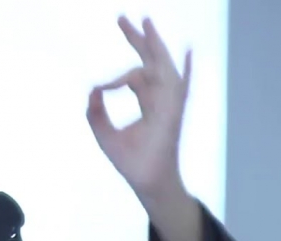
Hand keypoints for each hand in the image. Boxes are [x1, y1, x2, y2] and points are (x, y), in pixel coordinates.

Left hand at [86, 16, 191, 199]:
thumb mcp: (104, 134)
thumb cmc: (131, 162)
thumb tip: (92, 88)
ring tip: (145, 22)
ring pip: (162, 65)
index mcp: (148, 101)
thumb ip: (95, 113)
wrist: (146, 181)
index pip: (134, 75)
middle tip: (122, 18)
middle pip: (151, 61)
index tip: (99, 87)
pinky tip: (189, 50)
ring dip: (154, 44)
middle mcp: (161, 98)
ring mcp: (169, 103)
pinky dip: (186, 69)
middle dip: (138, 39)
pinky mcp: (173, 112)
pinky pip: (181, 87)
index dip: (113, 79)